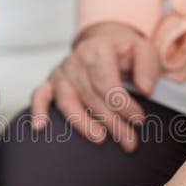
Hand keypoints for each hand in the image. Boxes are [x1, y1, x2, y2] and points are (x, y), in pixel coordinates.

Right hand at [31, 22, 160, 151]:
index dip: (123, 104)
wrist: (104, 43)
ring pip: (68, 101)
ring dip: (83, 123)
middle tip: (129, 142)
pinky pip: (39, 96)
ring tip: (99, 139)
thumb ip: (148, 66)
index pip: (107, 82)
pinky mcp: (50, 83)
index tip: (138, 120)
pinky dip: (38, 111)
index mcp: (98, 49)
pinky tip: (40, 127)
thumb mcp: (144, 50)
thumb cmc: (126, 52)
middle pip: (91, 95)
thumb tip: (144, 89)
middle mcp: (76, 59)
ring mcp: (61, 72)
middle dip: (112, 122)